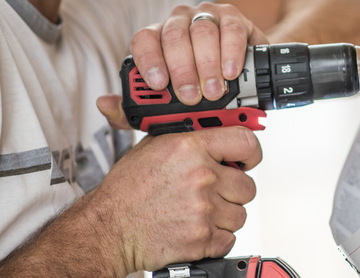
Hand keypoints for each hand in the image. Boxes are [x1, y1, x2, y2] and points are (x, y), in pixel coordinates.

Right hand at [84, 126, 261, 273]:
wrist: (108, 229)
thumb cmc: (126, 190)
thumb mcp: (150, 146)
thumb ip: (184, 134)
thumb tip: (206, 122)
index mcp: (190, 147)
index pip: (245, 141)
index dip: (251, 152)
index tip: (248, 159)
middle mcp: (201, 176)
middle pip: (247, 184)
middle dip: (233, 190)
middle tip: (215, 191)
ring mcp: (203, 208)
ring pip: (240, 214)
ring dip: (224, 215)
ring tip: (200, 211)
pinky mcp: (202, 238)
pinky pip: (230, 238)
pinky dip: (217, 238)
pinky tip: (197, 228)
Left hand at [129, 3, 268, 104]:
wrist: (238, 81)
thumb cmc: (196, 90)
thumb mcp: (165, 104)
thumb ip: (132, 109)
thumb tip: (104, 104)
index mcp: (156, 38)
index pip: (144, 40)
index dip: (149, 60)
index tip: (158, 84)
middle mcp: (178, 22)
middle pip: (173, 37)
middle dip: (182, 69)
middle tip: (191, 97)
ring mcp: (205, 16)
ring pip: (201, 32)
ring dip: (208, 64)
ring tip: (213, 91)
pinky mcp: (232, 17)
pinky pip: (230, 28)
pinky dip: (231, 51)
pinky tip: (230, 71)